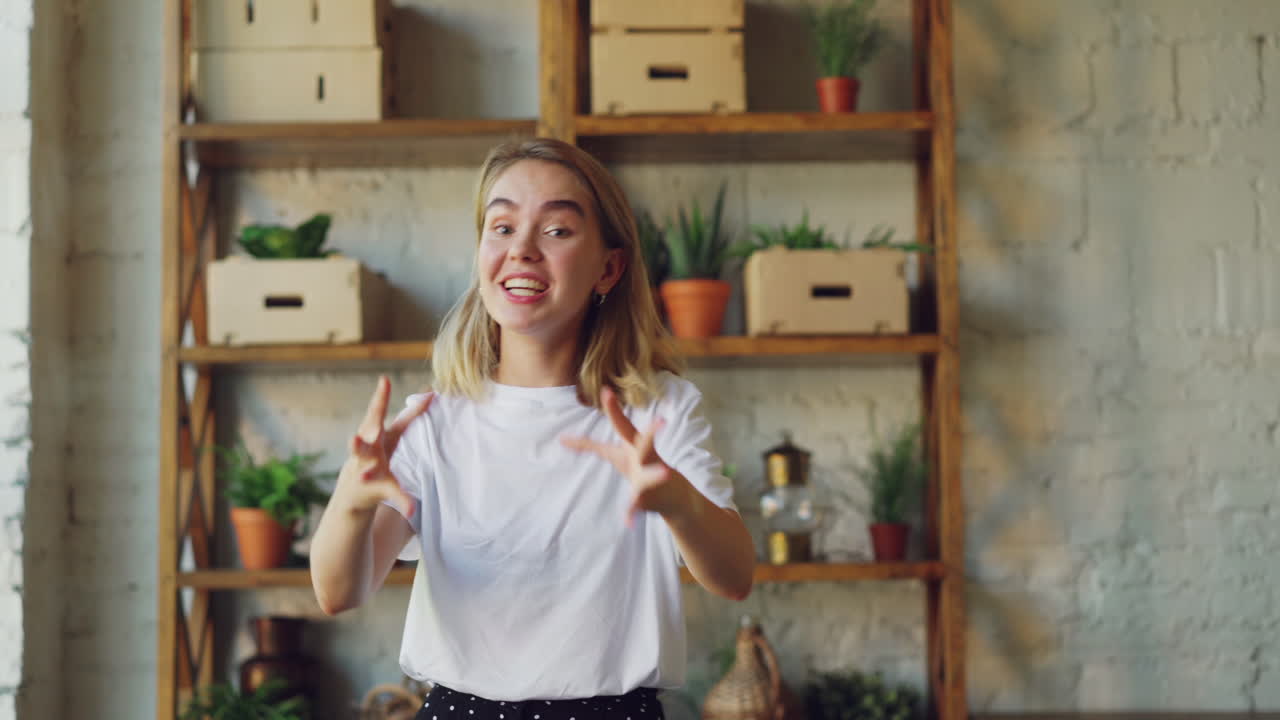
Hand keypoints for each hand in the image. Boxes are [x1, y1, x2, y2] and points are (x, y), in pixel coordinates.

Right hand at [342, 375, 432, 516]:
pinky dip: (403, 499)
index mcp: (378, 434)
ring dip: (364, 453)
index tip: (384, 380)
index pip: (381, 412)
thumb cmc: (378, 456)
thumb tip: (431, 392)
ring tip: (357, 444)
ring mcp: (368, 466)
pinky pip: (392, 492)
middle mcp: (370, 446)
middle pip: (370, 428)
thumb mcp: (393, 437)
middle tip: (378, 399)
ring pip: (366, 458)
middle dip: (374, 416)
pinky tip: (412, 507)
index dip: (383, 397)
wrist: (354, 490)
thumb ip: (411, 416)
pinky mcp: (376, 486)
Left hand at [561, 386, 695, 526]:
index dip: (614, 409)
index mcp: (635, 446)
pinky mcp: (651, 498)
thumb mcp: (618, 456)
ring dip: (656, 475)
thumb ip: (591, 447)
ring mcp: (651, 479)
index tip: (606, 390)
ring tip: (665, 474)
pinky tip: (627, 522)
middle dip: (652, 432)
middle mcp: (645, 458)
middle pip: (647, 443)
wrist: (676, 498)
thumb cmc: (642, 470)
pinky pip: (638, 505)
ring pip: (651, 475)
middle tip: (660, 421)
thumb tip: (562, 439)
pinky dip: (631, 513)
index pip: (622, 425)